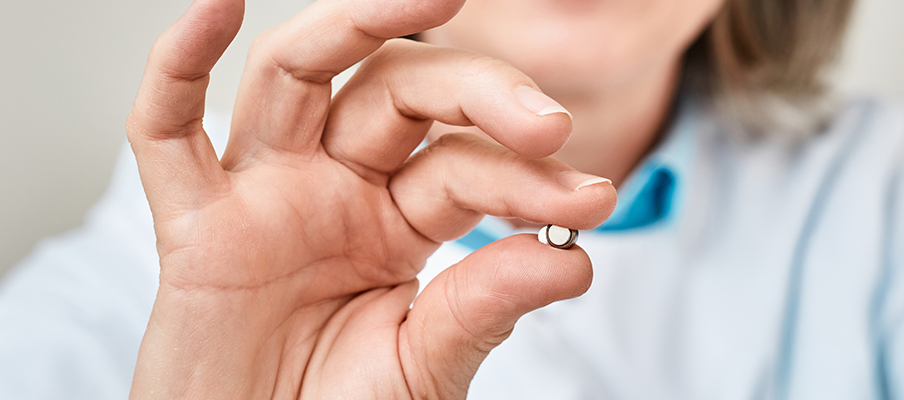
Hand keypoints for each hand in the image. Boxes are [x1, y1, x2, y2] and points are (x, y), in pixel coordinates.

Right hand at [126, 0, 614, 397]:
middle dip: (476, 92)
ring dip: (357, 23)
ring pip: (298, 74)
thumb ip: (483, 309)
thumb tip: (570, 260)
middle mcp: (333, 188)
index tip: (592, 200)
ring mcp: (263, 194)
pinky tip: (217, 10)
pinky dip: (179, 67)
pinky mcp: (191, 225)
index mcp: (396, 219)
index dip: (528, 179)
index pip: (466, 166)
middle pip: (397, 93)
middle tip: (547, 123)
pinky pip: (166, 134)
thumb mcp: (425, 365)